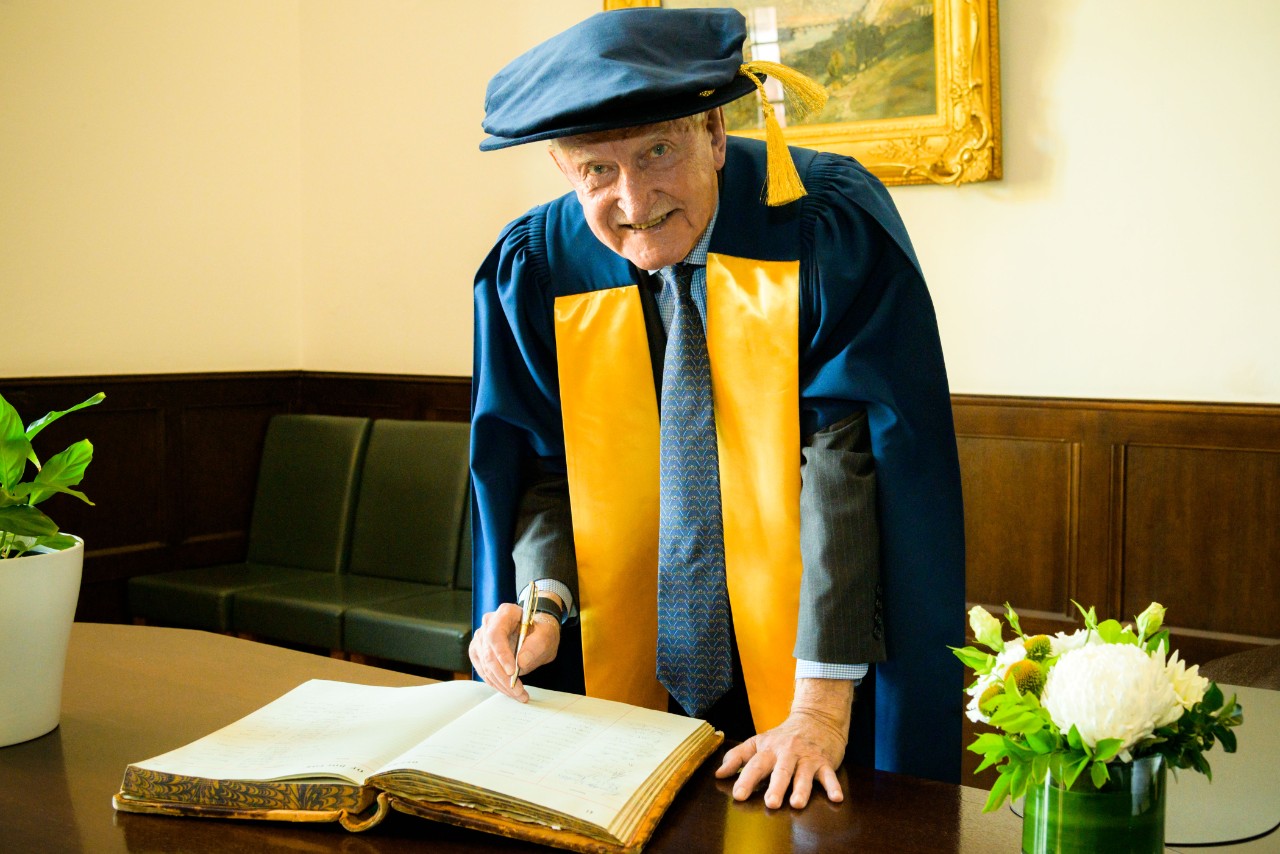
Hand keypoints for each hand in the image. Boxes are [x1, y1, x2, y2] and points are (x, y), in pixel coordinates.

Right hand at [468, 602, 560, 701]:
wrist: (536, 632)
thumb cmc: (541, 631)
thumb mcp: (547, 636)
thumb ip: (536, 646)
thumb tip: (521, 663)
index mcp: (505, 613)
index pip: (496, 635)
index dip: (502, 655)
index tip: (512, 672)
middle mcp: (489, 623)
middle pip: (489, 654)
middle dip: (503, 677)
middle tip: (519, 691)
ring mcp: (481, 638)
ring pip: (485, 666)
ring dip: (500, 684)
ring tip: (519, 695)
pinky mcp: (478, 652)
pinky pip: (483, 671)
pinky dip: (496, 683)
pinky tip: (509, 690)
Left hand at [714, 678, 852, 808]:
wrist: (816, 718)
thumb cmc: (783, 736)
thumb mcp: (758, 742)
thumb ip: (737, 757)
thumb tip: (718, 774)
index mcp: (769, 750)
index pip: (755, 765)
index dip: (746, 780)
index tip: (738, 795)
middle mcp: (787, 753)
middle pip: (780, 771)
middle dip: (776, 787)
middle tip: (771, 803)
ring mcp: (807, 758)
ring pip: (803, 774)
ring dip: (801, 789)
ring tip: (797, 803)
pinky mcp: (825, 762)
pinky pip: (829, 775)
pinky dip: (833, 786)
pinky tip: (836, 798)